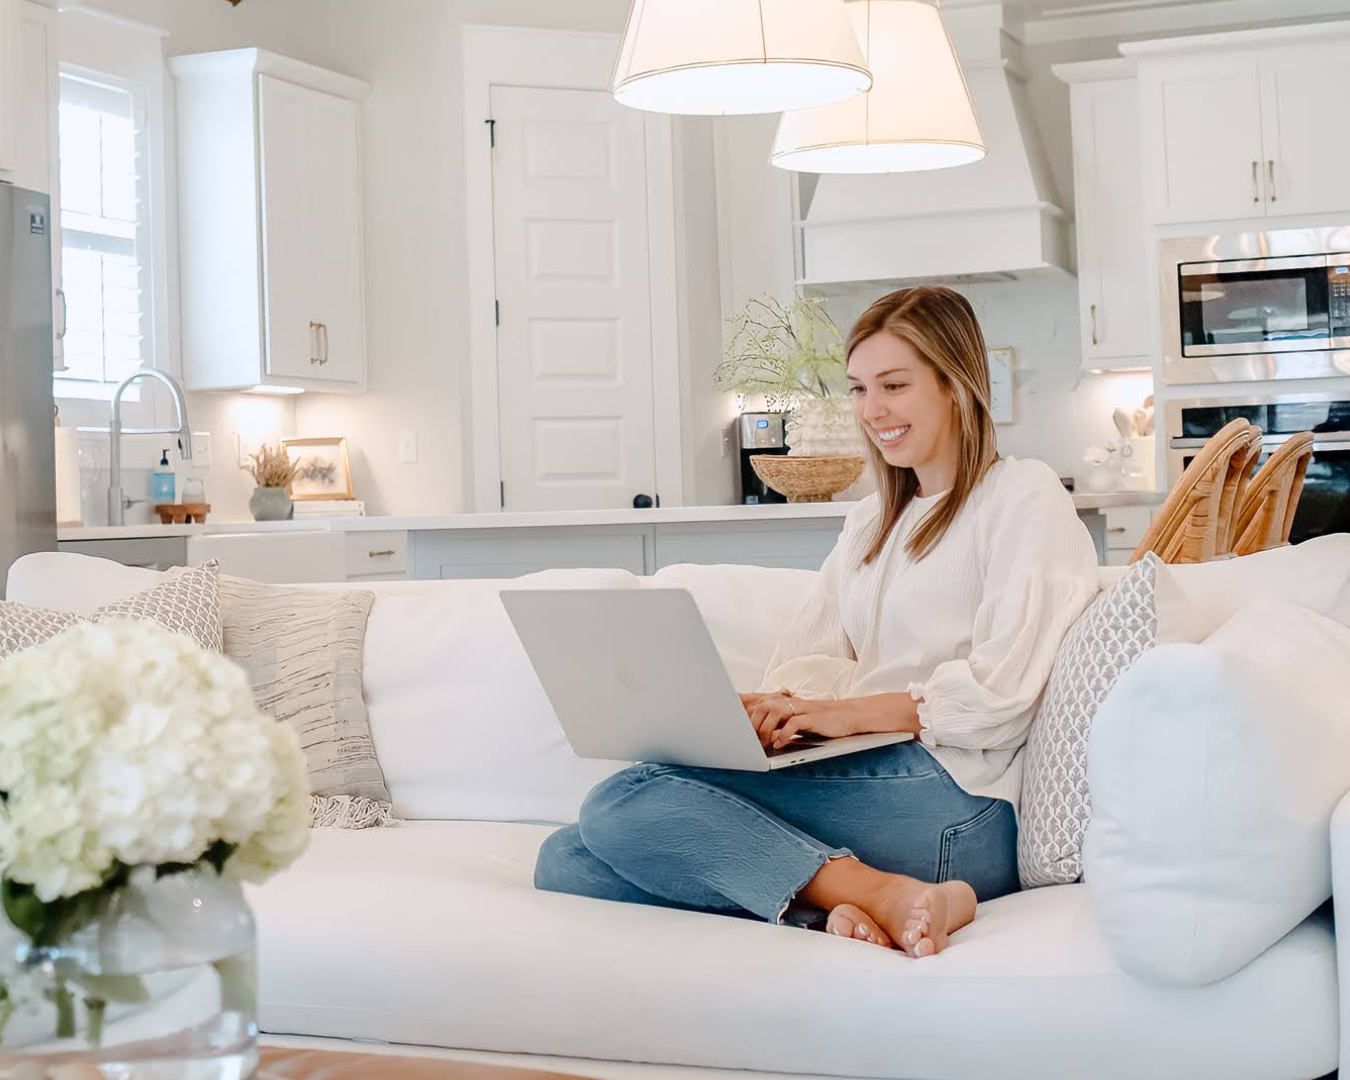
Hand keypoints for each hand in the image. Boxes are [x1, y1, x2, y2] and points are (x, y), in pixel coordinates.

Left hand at [744, 693, 864, 749]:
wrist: (845, 716)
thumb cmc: (816, 721)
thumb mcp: (792, 722)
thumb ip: (775, 726)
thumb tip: (755, 738)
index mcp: (781, 702)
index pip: (755, 706)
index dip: (744, 720)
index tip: (737, 735)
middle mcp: (788, 702)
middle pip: (760, 708)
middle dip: (752, 727)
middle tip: (751, 745)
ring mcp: (800, 708)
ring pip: (773, 712)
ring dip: (765, 730)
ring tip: (764, 745)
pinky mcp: (812, 717)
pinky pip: (793, 723)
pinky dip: (783, 734)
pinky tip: (780, 744)